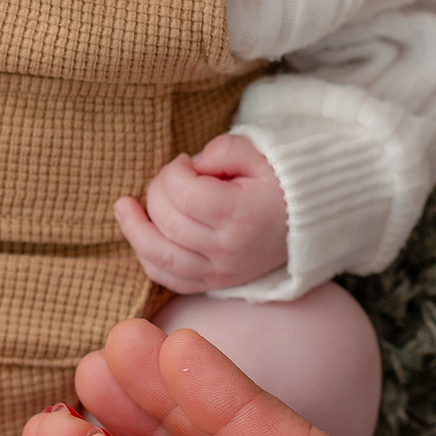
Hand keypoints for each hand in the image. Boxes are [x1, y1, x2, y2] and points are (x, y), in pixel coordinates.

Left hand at [115, 133, 286, 292]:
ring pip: (159, 258)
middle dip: (155, 193)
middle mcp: (228, 250)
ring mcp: (221, 272)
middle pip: (167, 223)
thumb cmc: (282, 182)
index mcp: (241, 215)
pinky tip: (140, 234)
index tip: (185, 161)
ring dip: (134, 230)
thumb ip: (219, 152)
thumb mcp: (257, 153)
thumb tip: (189, 168)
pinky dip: (148, 258)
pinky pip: (169, 279)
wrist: (311, 221)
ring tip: (124, 207)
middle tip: (169, 177)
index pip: (184, 193)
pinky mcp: (215, 283)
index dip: (173, 171)